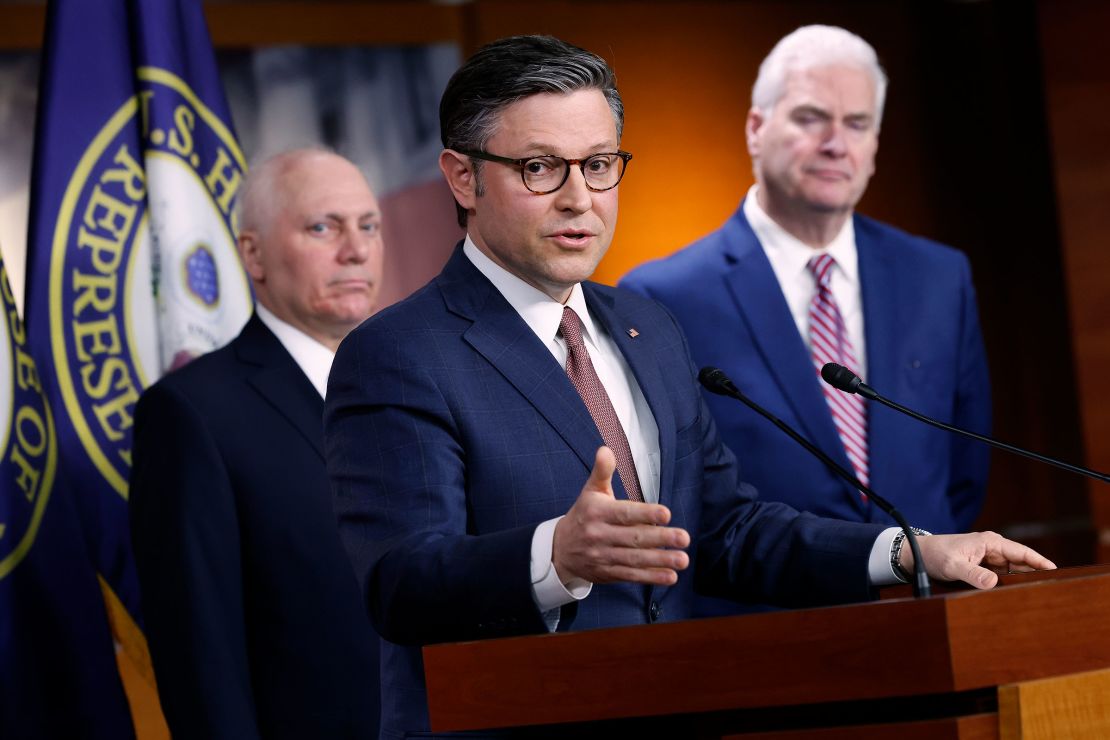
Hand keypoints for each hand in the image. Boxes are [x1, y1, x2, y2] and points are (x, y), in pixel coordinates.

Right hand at [552, 447, 689, 586]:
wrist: (559, 549)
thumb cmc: (584, 515)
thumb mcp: (590, 491)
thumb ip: (602, 471)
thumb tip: (605, 450)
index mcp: (598, 512)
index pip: (624, 513)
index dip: (646, 513)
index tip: (666, 514)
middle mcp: (599, 535)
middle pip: (633, 538)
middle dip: (660, 539)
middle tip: (684, 538)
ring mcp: (603, 556)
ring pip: (634, 559)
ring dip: (660, 560)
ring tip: (683, 559)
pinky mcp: (607, 573)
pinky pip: (631, 575)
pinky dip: (651, 577)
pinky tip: (670, 576)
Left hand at [900, 531, 1056, 588]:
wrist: (916, 554)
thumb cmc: (934, 555)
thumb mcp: (953, 565)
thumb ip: (972, 574)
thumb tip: (993, 583)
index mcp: (990, 542)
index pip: (1022, 552)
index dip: (1040, 562)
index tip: (1057, 572)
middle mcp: (992, 549)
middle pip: (1021, 563)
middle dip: (1035, 574)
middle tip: (1051, 590)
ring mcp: (988, 559)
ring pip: (1012, 572)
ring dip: (1022, 581)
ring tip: (1037, 596)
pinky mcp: (982, 568)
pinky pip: (1001, 577)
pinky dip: (1009, 585)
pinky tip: (1016, 596)